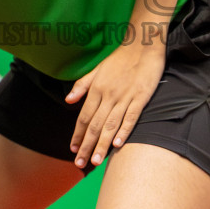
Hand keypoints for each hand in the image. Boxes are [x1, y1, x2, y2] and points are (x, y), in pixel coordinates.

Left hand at [65, 41, 164, 167]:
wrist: (142, 44)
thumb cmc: (120, 58)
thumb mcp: (97, 69)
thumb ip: (82, 86)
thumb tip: (68, 100)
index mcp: (96, 89)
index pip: (83, 117)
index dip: (77, 134)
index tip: (73, 150)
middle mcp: (108, 95)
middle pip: (94, 125)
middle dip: (86, 146)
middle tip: (81, 164)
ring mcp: (125, 97)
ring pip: (110, 125)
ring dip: (101, 144)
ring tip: (96, 161)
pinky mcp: (140, 97)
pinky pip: (130, 117)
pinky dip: (124, 131)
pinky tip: (117, 145)